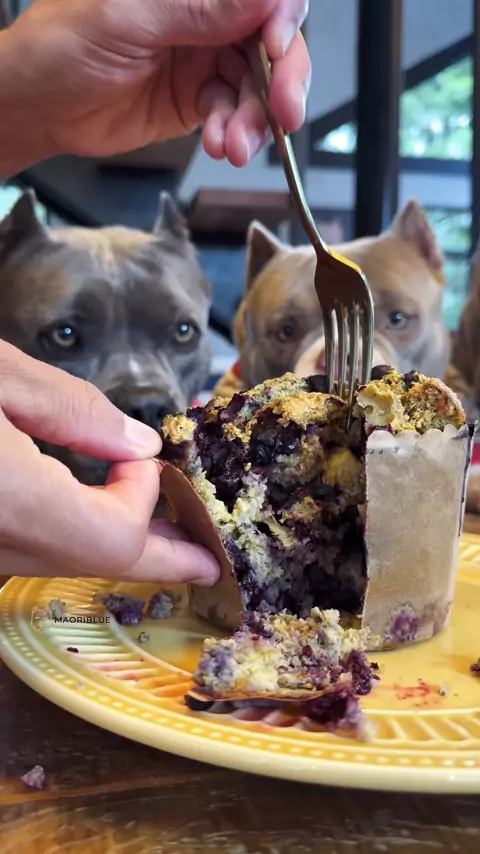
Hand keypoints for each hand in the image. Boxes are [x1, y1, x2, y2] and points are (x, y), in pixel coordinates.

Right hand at [0, 340, 219, 583]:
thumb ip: (70, 408)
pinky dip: (75, 536)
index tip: (141, 454)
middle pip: (96, 564)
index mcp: (10, 498)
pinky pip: (35, 552)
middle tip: (208, 557)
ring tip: (161, 531)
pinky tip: (94, 513)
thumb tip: (139, 443)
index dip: (142, 495)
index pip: (112, 534)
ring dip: (117, 545)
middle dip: (160, 554)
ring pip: (64, 564)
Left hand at [5, 0, 309, 167]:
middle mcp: (205, 16)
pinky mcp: (196, 100)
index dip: (282, 21)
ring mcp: (204, 59)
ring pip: (256, 86)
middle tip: (284, 116)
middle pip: (271, 42)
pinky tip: (221, 146)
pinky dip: (233, 133)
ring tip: (236, 147)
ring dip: (255, 120)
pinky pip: (232, 115)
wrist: (38, 106)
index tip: (276, 50)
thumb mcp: (129, 19)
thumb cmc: (63, 45)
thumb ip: (197, 9)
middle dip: (283, 80)